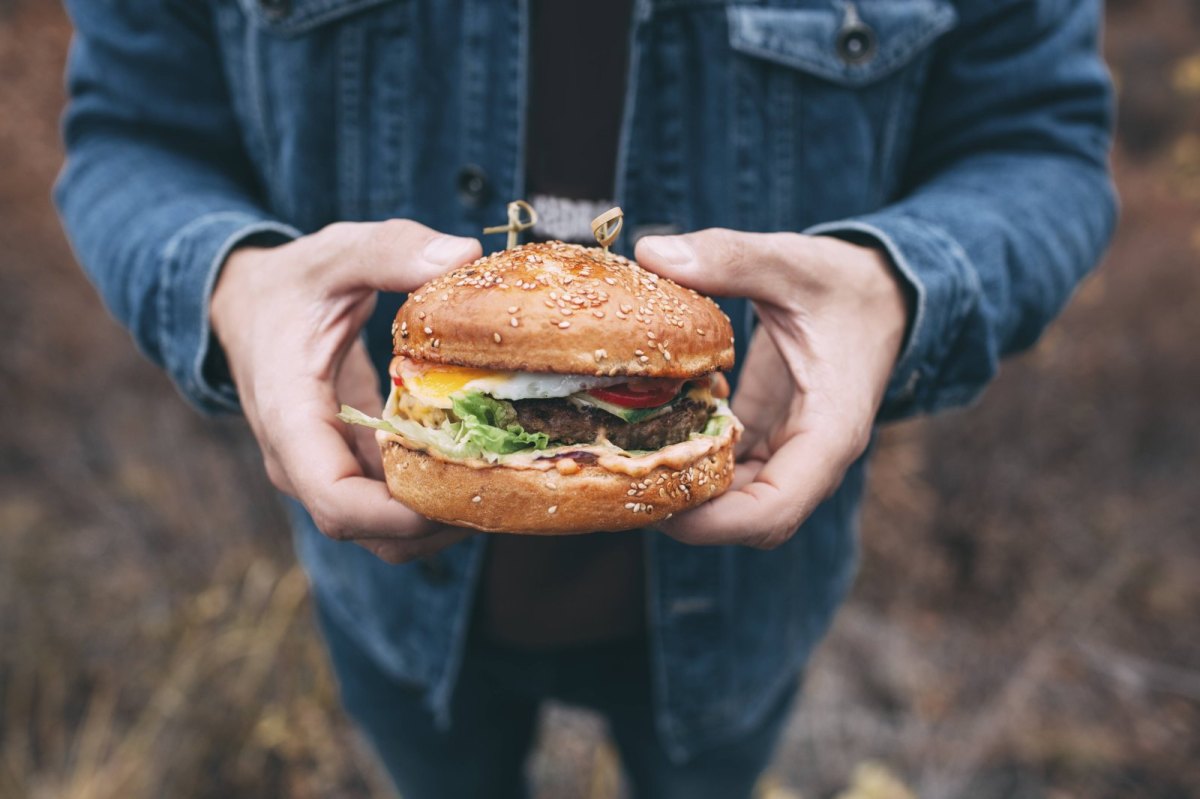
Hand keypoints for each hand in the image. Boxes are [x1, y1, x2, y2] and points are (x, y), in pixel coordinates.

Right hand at [211, 220, 482, 562]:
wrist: (248, 304)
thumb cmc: (292, 282)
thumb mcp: (336, 254)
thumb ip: (392, 250)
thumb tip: (463, 255)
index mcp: (290, 419)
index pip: (336, 501)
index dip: (399, 515)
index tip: (462, 495)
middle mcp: (303, 462)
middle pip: (370, 532)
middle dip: (438, 524)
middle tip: (507, 488)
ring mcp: (326, 470)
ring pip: (384, 531)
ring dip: (443, 519)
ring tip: (505, 481)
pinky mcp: (351, 466)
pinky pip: (391, 506)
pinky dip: (435, 499)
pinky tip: (484, 467)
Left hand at [636, 230, 909, 548]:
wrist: (884, 290)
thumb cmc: (847, 281)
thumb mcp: (792, 262)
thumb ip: (728, 258)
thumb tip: (651, 252)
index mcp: (830, 432)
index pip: (775, 509)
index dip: (715, 522)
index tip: (659, 507)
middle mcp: (813, 456)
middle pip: (750, 519)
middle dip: (689, 516)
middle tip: (622, 485)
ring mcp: (791, 451)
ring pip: (738, 502)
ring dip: (686, 493)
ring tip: (625, 466)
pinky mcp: (770, 436)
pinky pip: (730, 470)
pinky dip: (692, 462)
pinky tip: (649, 438)